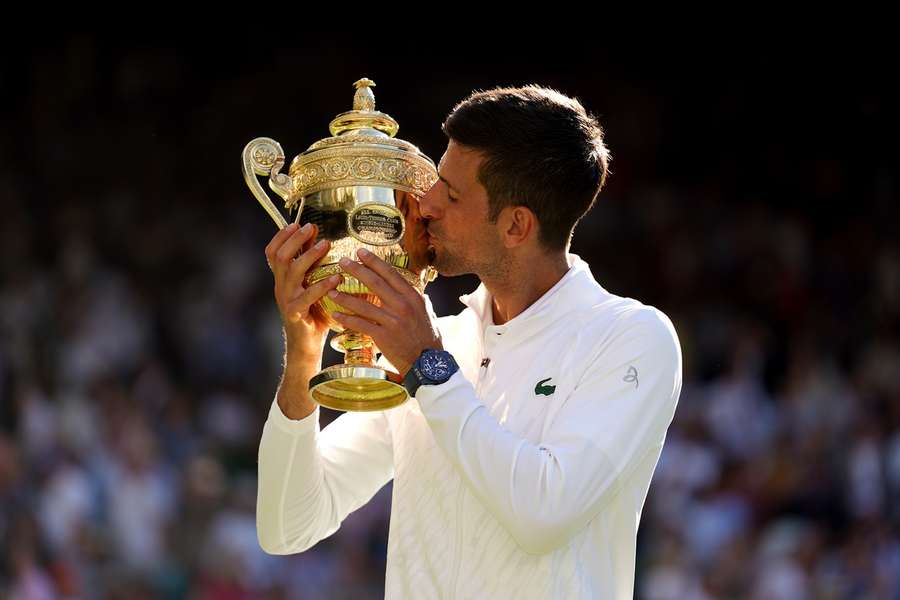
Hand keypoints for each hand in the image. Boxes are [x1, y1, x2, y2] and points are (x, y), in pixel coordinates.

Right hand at [265, 222, 340, 361]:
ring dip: (310, 256)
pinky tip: (337, 277)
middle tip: (311, 227)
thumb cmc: (314, 314)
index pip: (272, 252)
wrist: (306, 346)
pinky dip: (322, 284)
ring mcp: (286, 300)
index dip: (281, 236)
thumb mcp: (311, 286)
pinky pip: (307, 296)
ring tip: (327, 245)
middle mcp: (281, 287)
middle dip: (295, 239)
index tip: (297, 223)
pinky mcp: (295, 314)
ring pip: (293, 272)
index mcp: (282, 279)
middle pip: (281, 257)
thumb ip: (312, 266)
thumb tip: (319, 239)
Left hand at [328, 248, 441, 375]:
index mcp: (413, 297)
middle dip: (356, 270)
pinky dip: (346, 319)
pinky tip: (335, 314)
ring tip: (331, 290)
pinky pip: (360, 324)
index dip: (374, 262)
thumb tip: (411, 289)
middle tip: (342, 262)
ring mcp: (392, 320)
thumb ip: (417, 299)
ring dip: (345, 296)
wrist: (428, 363)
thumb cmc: (428, 338)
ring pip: (363, 304)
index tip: (361, 252)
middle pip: (375, 283)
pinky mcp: (383, 336)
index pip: (391, 274)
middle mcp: (402, 305)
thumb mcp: (427, 313)